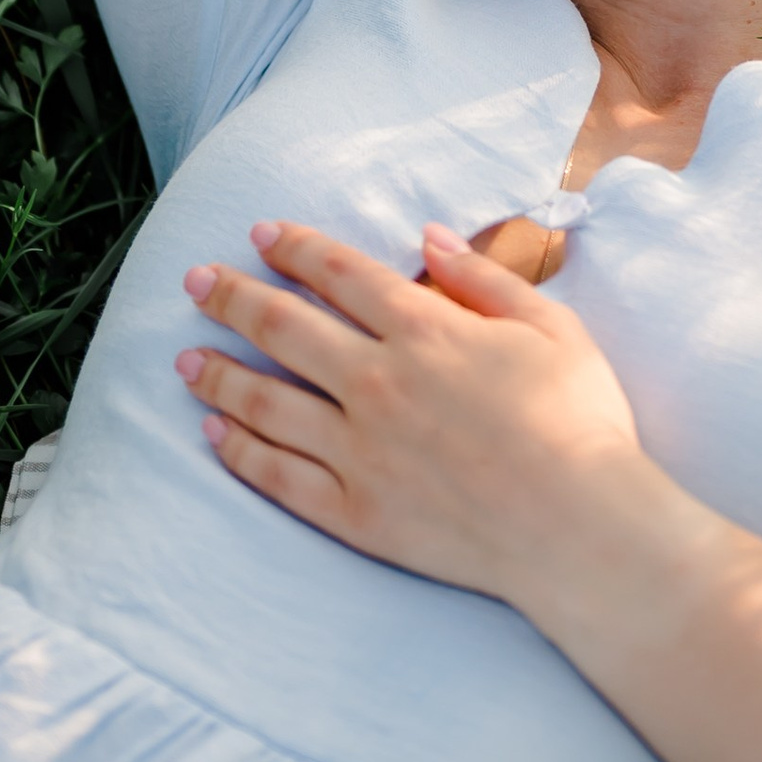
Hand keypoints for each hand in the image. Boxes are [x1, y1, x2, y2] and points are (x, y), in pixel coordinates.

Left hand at [176, 220, 657, 613]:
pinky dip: (240, 452)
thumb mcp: (551, 327)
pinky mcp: (355, 513)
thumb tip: (429, 237)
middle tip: (193, 281)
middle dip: (230, 297)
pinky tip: (214, 435)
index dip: (293, 247)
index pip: (339, 272)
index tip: (258, 233)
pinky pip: (280, 477)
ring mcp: (359, 451)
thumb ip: (484, 279)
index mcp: (425, 330)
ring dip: (218, 374)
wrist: (579, 528)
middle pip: (283, 327)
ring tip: (183, 359)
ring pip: (265, 402)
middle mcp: (378, 382)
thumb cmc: (578, 421)